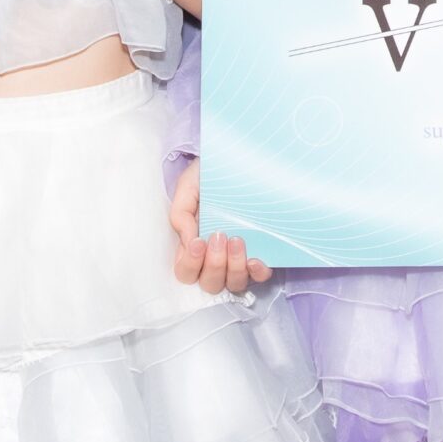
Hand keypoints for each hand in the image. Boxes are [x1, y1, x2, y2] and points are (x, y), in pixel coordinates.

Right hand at [168, 160, 270, 293]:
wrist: (238, 159)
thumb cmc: (208, 175)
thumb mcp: (188, 186)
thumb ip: (180, 213)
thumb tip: (188, 241)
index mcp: (193, 244)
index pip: (185, 272)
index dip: (190, 264)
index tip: (198, 242)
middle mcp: (215, 257)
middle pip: (209, 283)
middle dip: (214, 264)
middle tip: (220, 236)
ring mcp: (239, 258)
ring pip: (233, 283)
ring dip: (234, 267)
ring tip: (238, 239)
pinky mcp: (261, 254)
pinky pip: (260, 276)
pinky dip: (257, 272)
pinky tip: (256, 259)